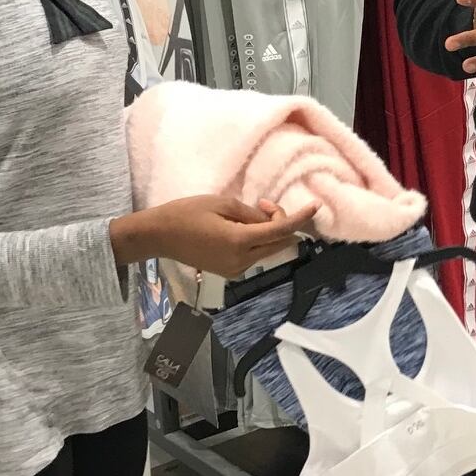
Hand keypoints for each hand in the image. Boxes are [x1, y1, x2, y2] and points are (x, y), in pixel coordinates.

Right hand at [113, 196, 317, 278]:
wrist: (159, 236)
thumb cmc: (186, 213)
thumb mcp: (221, 204)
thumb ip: (251, 214)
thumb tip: (269, 220)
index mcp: (240, 242)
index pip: (281, 230)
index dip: (301, 218)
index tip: (315, 206)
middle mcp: (242, 261)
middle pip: (279, 243)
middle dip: (281, 222)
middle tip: (262, 203)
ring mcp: (236, 270)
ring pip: (268, 249)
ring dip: (268, 230)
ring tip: (248, 212)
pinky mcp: (230, 271)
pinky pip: (255, 254)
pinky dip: (257, 239)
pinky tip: (241, 226)